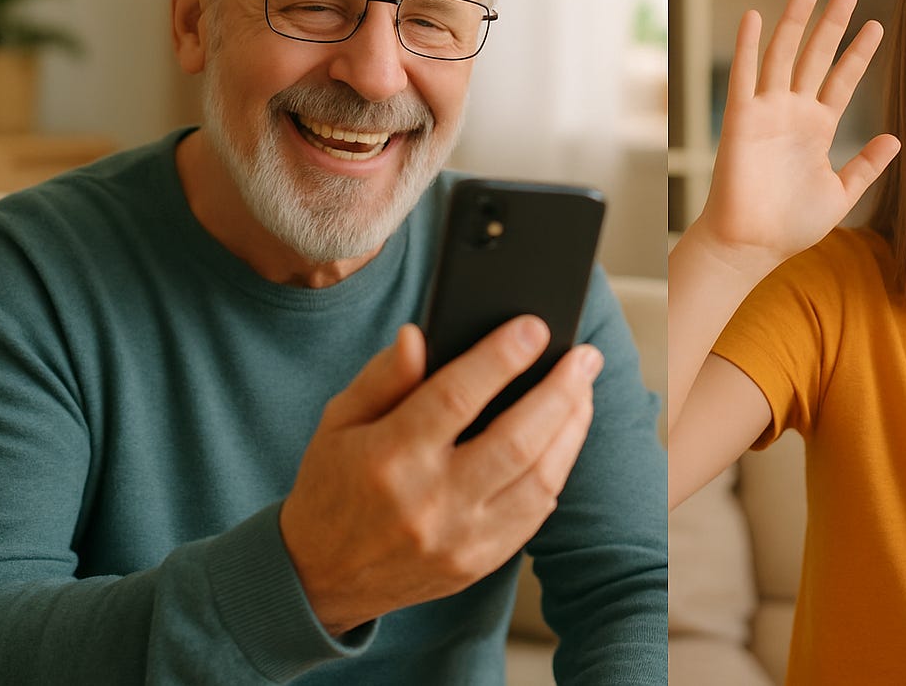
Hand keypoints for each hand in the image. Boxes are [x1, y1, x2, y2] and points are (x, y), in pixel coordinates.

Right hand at [279, 317, 600, 635]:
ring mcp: (459, 539)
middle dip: (560, 391)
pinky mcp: (478, 563)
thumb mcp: (338, 422)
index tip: (534, 327)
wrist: (320, 578)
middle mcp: (428, 502)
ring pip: (538, 478)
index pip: (455, 397)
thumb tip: (419, 336)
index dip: (501, 357)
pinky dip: (557, 469)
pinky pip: (536, 513)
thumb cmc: (332, 484)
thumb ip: (382, 377)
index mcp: (388, 457)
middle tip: (585, 356)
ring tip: (583, 390)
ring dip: (571, 429)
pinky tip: (564, 437)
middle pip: (515, 440)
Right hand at [693, 0, 899, 270]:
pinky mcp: (741, 120)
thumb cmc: (792, 226)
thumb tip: (895, 138)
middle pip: (815, 57)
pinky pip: (744, 77)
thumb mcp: (841, 193)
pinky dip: (747, 47)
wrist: (753, 246)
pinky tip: (755, 17)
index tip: (876, 26)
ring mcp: (767, 113)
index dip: (859, 53)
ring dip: (794, 22)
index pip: (842, 80)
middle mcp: (794, 113)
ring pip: (782, 56)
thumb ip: (866, 165)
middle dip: (831, 24)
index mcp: (818, 128)